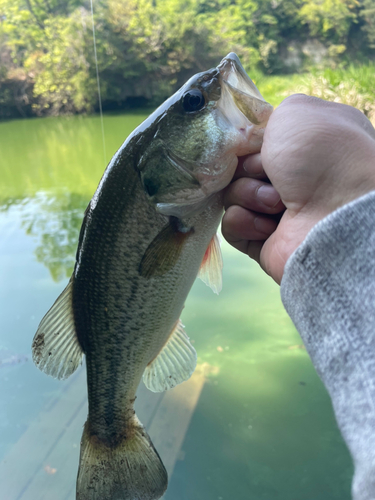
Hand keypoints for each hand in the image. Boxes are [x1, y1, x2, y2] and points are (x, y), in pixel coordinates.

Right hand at [222, 94, 374, 283]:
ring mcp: (277, 212)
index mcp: (304, 146)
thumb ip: (270, 117)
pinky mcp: (263, 241)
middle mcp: (293, 179)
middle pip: (241, 168)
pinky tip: (267, 226)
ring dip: (248, 194)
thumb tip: (257, 138)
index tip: (256, 144)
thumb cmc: (321, 156)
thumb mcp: (296, 111)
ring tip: (277, 203)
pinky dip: (243, 221)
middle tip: (269, 173)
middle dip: (249, 168)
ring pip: (232, 195)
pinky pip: (231, 225)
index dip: (250, 143)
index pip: (258, 142)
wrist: (337, 215)